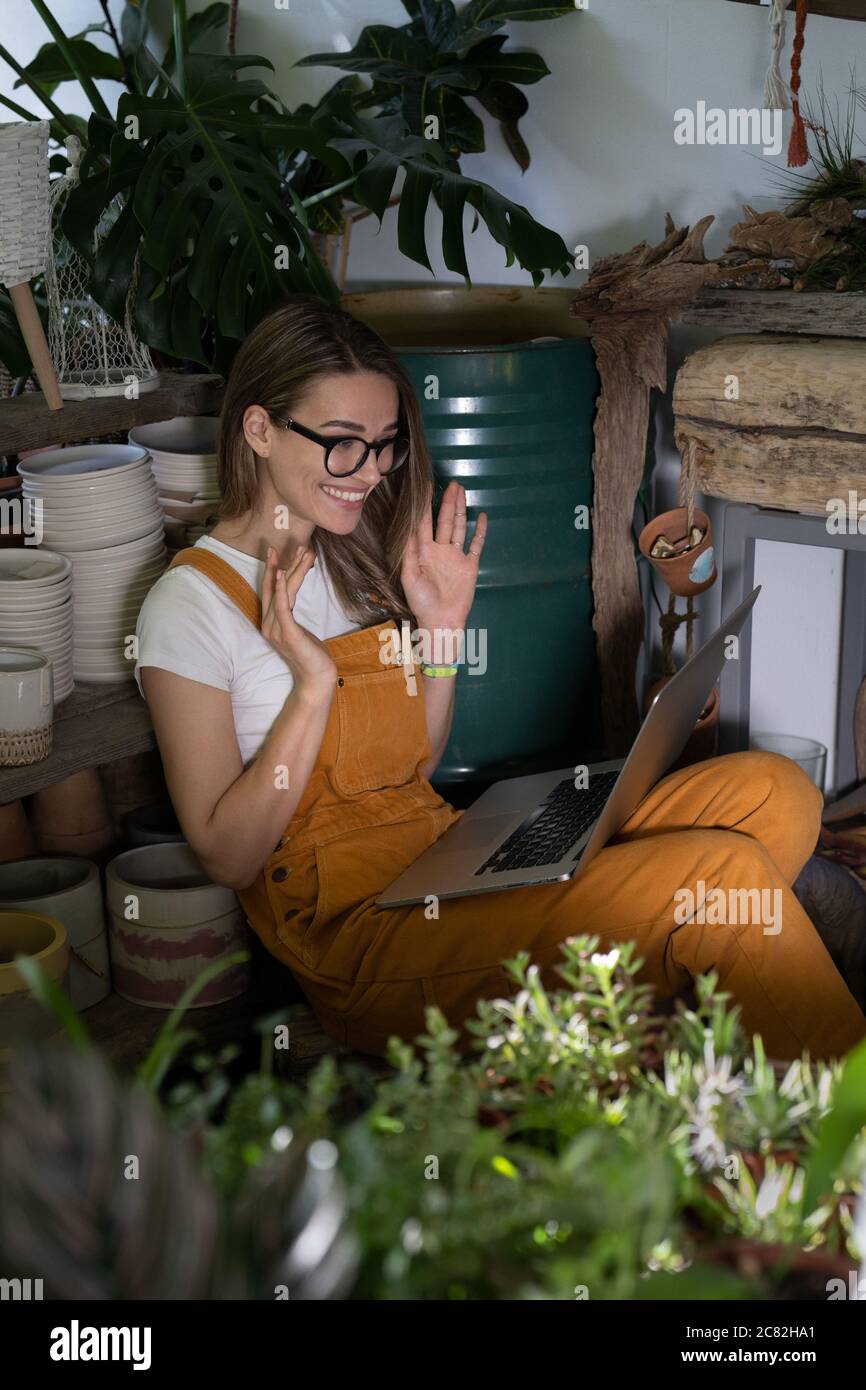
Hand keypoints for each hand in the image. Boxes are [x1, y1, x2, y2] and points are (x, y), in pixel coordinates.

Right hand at [261, 545, 336, 692]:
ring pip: (282, 594)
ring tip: (300, 552)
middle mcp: (268, 626)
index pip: (269, 594)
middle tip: (276, 545)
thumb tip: (294, 599)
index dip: (270, 572)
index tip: (275, 553)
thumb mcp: (301, 632)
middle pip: (272, 590)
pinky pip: (282, 607)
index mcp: (270, 625)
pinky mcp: (287, 634)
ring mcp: (276, 630)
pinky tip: (283, 573)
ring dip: (290, 570)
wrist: (317, 679)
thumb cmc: (311, 656)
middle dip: (275, 566)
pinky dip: (282, 589)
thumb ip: (292, 617)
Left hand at [400, 482, 486, 634]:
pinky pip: (476, 544)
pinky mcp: (470, 565)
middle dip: (448, 502)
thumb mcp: (409, 576)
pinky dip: (480, 531)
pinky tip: (483, 517)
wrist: (442, 621)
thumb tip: (407, 529)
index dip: (425, 505)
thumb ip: (408, 553)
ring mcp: (456, 557)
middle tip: (452, 483)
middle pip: (445, 520)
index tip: (425, 487)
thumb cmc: (421, 602)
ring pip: (460, 527)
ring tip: (463, 492)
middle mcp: (440, 550)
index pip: (424, 523)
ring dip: (461, 509)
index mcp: (424, 551)